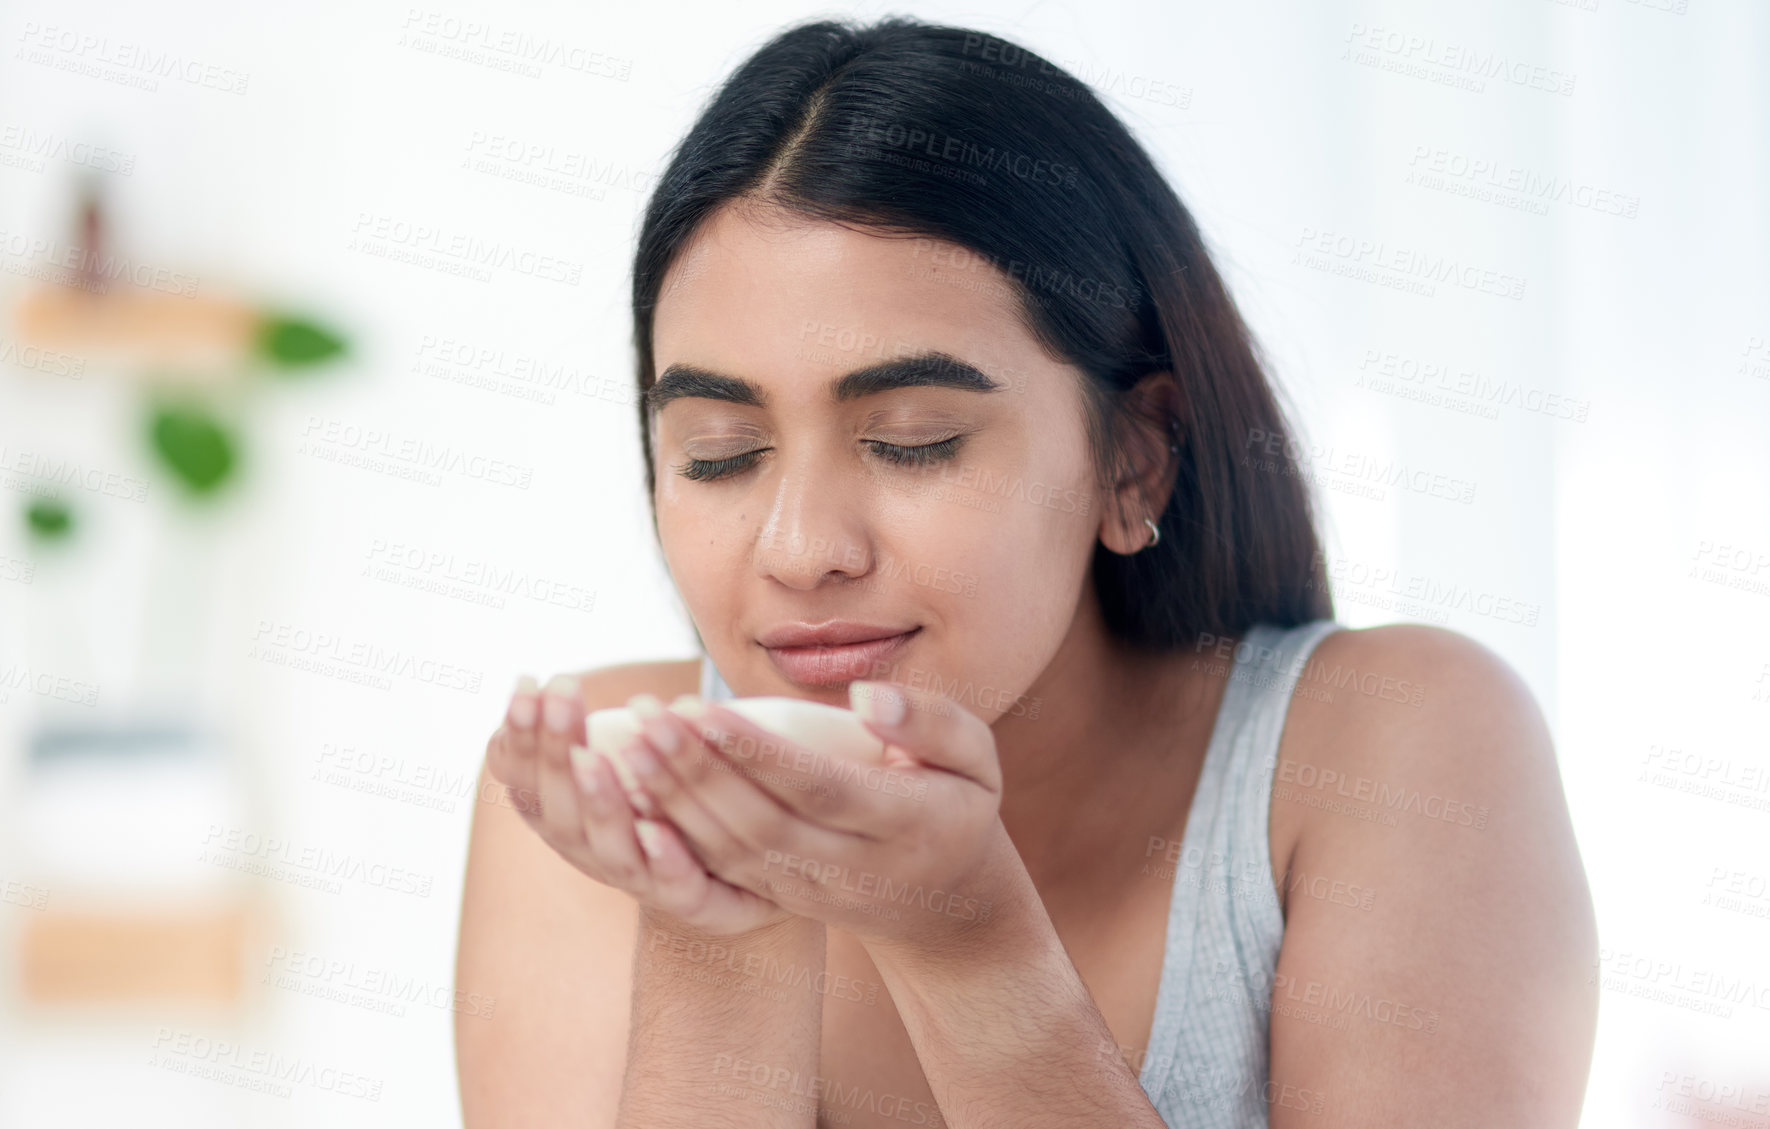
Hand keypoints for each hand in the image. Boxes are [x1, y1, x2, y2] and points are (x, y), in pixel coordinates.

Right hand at [485, 673, 796, 936]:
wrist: (749, 867)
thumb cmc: (672, 795)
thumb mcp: (625, 757)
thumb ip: (579, 735)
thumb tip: (530, 688)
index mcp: (570, 822)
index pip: (530, 784)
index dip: (522, 739)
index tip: (528, 684)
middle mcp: (595, 857)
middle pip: (562, 815)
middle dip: (555, 753)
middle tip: (559, 696)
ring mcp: (643, 885)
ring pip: (612, 854)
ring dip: (599, 802)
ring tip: (589, 757)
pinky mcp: (698, 903)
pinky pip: (678, 890)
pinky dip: (663, 861)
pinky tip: (658, 827)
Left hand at [626, 679, 1007, 953]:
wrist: (949, 905)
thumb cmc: (958, 802)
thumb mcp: (975, 756)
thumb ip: (931, 720)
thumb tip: (866, 698)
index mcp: (905, 824)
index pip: (821, 790)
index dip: (760, 755)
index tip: (705, 710)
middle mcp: (854, 867)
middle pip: (763, 825)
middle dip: (699, 773)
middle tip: (648, 718)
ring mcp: (814, 891)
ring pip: (733, 853)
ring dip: (676, 801)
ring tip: (629, 745)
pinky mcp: (781, 899)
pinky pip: (720, 870)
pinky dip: (674, 832)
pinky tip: (635, 790)